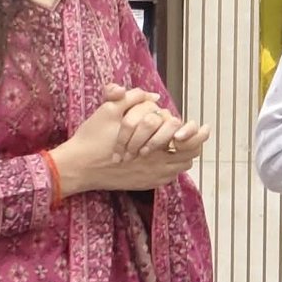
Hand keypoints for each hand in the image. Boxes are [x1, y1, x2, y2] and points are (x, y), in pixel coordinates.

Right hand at [50, 92, 211, 196]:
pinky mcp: (146, 184)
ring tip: (181, 143)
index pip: (187, 139)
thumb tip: (155, 97)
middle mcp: (156, 163)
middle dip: (195, 143)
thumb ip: (133, 99)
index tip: (203, 126)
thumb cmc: (92, 137)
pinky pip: (170, 176)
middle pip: (190, 154)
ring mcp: (152, 176)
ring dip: (184, 154)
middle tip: (197, 133)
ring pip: (182, 166)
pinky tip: (166, 156)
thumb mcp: (108, 110)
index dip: (197, 132)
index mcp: (152, 144)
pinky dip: (173, 166)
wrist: (77, 167)